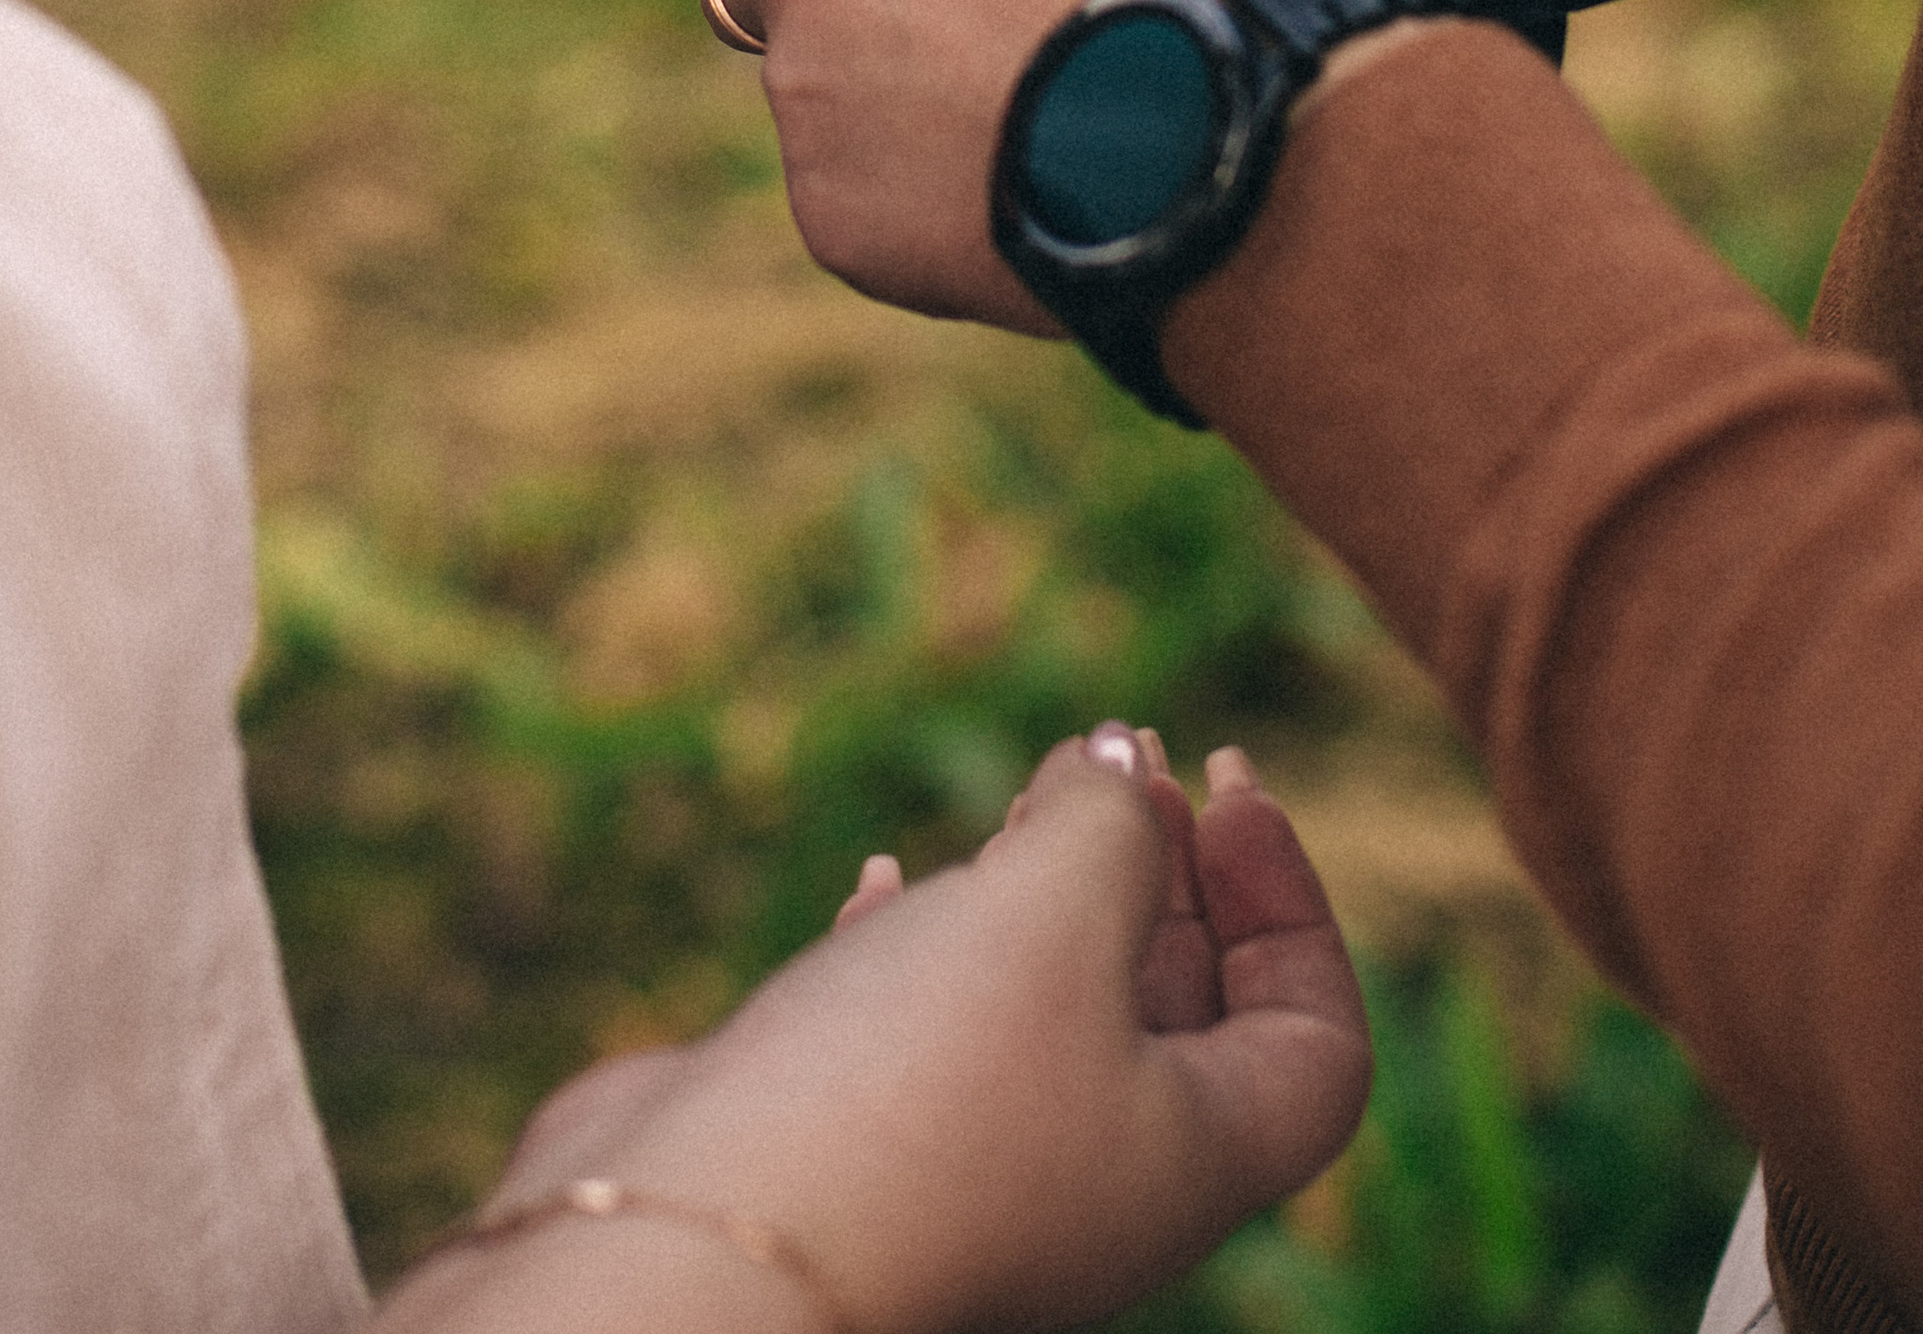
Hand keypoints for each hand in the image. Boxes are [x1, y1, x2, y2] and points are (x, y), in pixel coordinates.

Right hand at [385, 731, 1368, 1333]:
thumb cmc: (913, 1094)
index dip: (1292, 903)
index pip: (1314, 1042)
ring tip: (1026, 794)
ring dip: (1049, 896)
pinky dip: (920, 943)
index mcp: (1187, 1157)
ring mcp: (972, 1171)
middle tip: (1126, 759)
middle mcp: (1095, 1180)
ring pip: (1046, 1019)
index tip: (1221, 782)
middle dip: (1167, 874)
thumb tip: (1124, 763)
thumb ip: (1110, 823)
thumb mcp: (1054, 917)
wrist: (699, 1252)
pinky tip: (887, 878)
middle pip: (1184, 1020)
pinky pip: (918, 1036)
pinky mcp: (854, 1149)